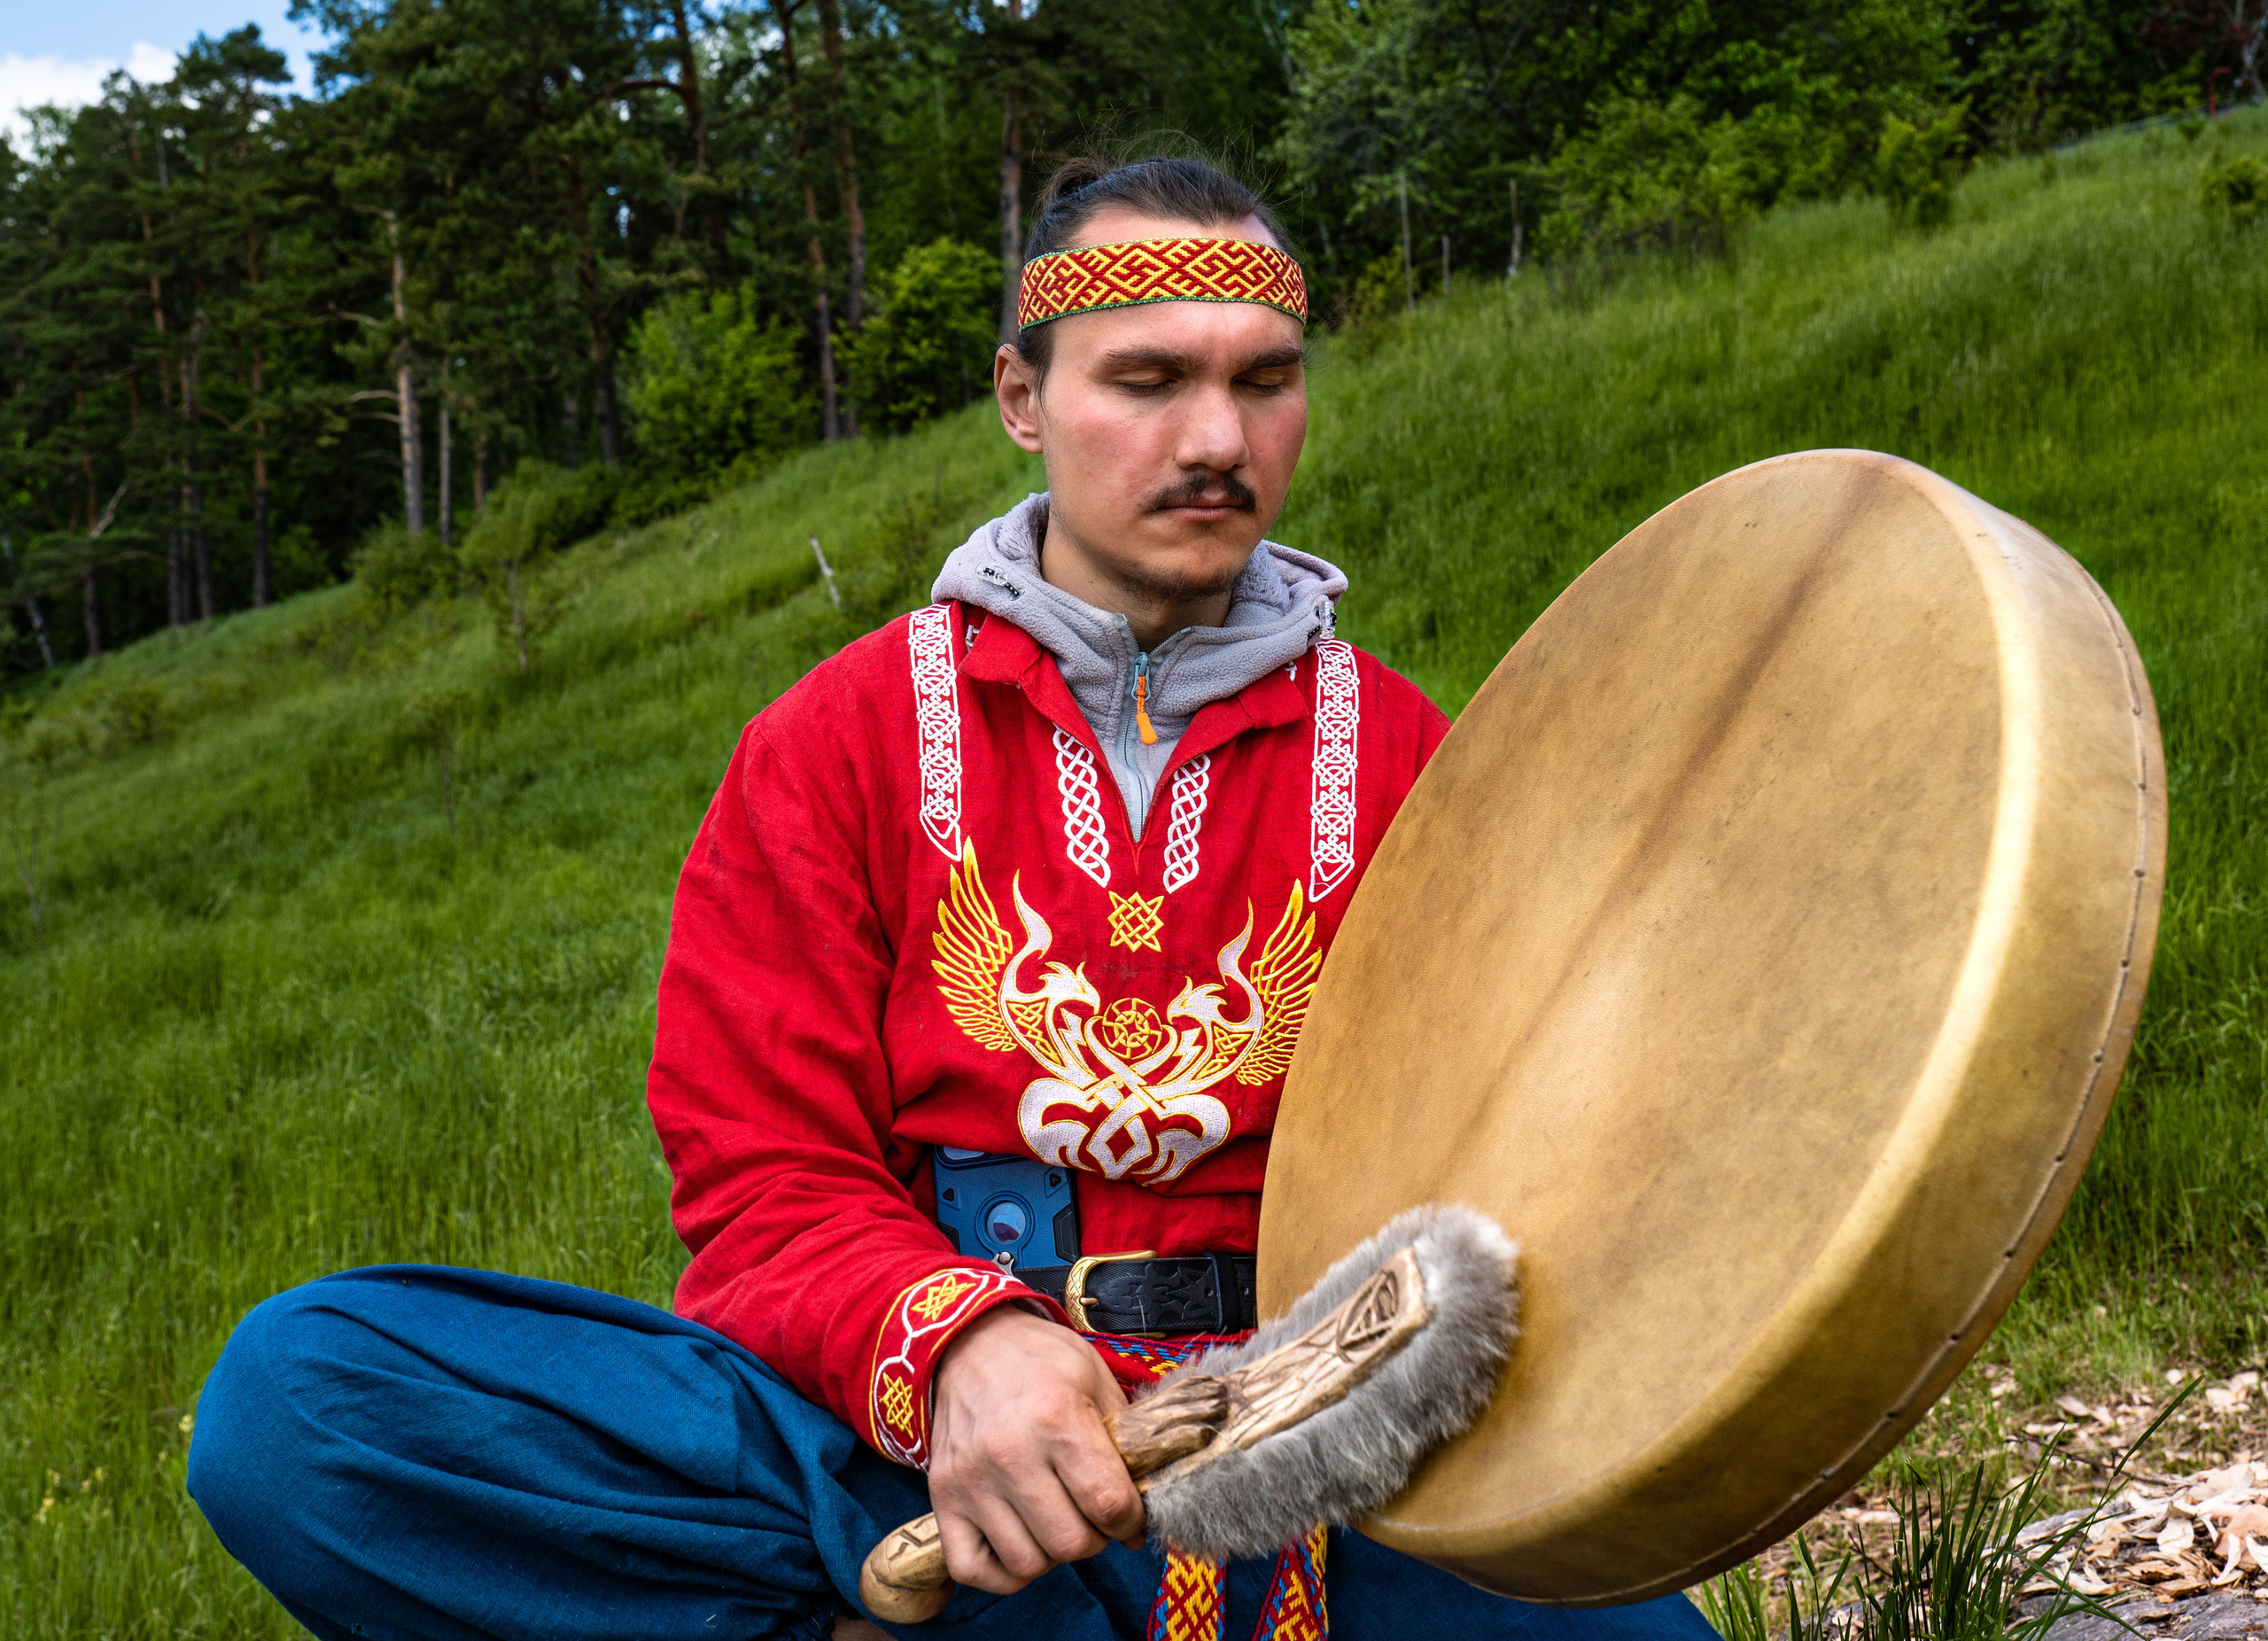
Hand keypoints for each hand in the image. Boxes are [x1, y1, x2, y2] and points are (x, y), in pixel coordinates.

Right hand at [927, 1304, 1143, 1594]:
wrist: (967, 1343)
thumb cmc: (1039, 1360)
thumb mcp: (1094, 1378)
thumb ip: (1125, 1443)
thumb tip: (1140, 1519)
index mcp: (1056, 1416)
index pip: (1108, 1503)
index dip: (1131, 1520)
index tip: (1130, 1516)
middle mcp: (1008, 1452)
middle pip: (1070, 1542)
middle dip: (1095, 1538)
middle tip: (1092, 1514)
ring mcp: (970, 1479)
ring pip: (1027, 1562)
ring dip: (1052, 1554)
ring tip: (1056, 1521)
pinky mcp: (943, 1497)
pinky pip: (973, 1568)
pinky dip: (1002, 1572)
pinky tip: (1020, 1542)